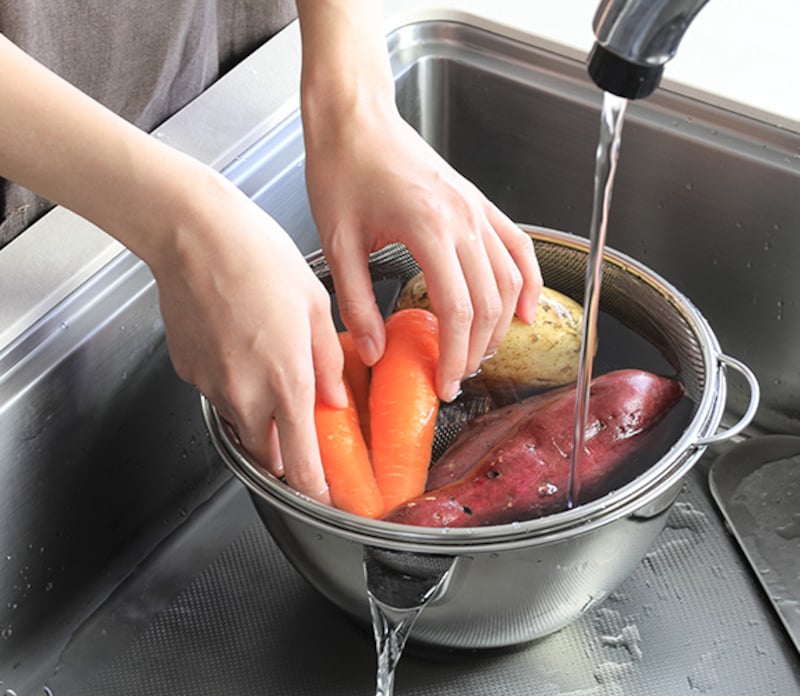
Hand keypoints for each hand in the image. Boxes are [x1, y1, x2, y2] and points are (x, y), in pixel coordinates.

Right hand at [151, 172, 345, 501]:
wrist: (194, 233)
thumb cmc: (260, 258)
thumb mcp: (316, 306)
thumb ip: (328, 362)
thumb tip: (335, 399)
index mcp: (286, 381)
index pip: (300, 463)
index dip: (312, 489)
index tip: (321, 496)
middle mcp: (244, 394)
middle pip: (265, 455)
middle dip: (285, 453)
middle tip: (300, 428)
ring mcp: (210, 385)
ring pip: (240, 425)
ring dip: (258, 419)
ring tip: (268, 371)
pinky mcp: (187, 371)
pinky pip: (217, 395)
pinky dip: (232, 387)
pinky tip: (241, 349)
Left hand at [305, 104, 541, 400]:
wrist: (356, 120)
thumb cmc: (342, 171)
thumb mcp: (336, 244)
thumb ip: (356, 303)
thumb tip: (375, 353)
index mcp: (429, 228)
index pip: (458, 311)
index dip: (454, 356)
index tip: (443, 385)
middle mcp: (463, 219)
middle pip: (488, 303)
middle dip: (475, 350)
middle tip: (454, 377)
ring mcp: (477, 210)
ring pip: (509, 281)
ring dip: (500, 326)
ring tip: (477, 354)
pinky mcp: (478, 204)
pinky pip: (517, 247)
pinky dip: (527, 282)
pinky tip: (524, 310)